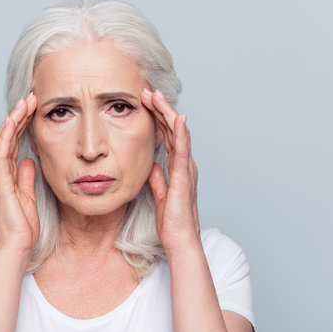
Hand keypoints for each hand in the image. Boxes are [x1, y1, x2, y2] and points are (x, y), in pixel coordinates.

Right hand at [0, 93, 38, 256]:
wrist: (16, 247)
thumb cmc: (21, 227)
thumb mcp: (28, 196)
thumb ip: (26, 178)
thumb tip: (28, 161)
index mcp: (5, 175)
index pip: (12, 142)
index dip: (22, 123)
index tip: (34, 107)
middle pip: (6, 136)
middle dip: (19, 115)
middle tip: (31, 97)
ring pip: (2, 139)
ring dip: (14, 119)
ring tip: (25, 101)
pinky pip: (0, 154)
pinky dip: (6, 135)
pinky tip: (13, 120)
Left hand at [140, 89, 199, 251]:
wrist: (180, 240)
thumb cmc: (172, 221)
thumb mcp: (160, 194)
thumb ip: (158, 178)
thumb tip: (152, 165)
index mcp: (178, 167)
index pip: (168, 136)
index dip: (157, 117)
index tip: (145, 102)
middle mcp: (185, 164)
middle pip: (173, 130)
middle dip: (161, 109)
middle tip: (148, 91)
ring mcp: (187, 169)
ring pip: (178, 134)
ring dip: (168, 113)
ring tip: (157, 96)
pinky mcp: (185, 178)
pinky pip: (183, 151)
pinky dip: (182, 133)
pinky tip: (178, 118)